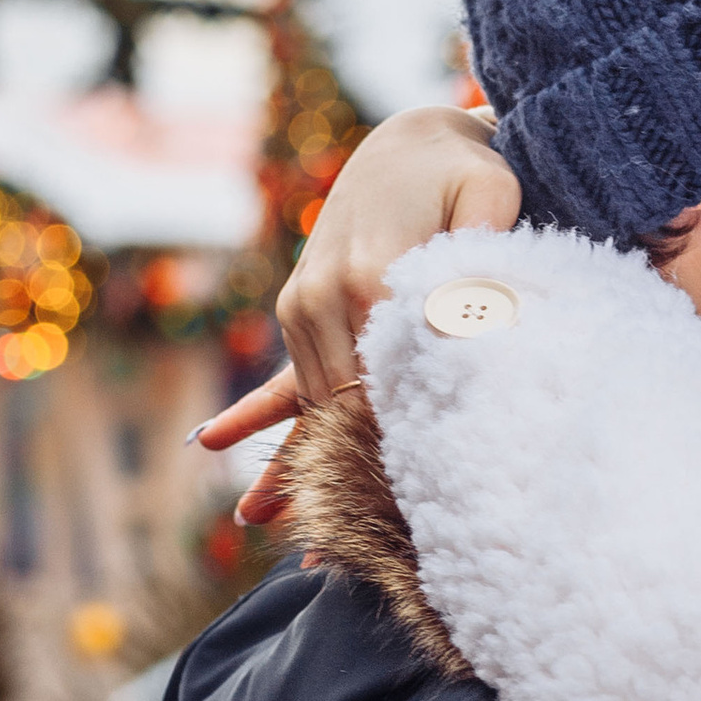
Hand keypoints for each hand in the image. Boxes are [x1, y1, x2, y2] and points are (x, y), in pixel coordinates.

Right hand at [193, 106, 523, 522]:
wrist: (412, 140)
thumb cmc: (466, 171)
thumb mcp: (488, 197)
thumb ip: (480, 249)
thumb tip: (459, 318)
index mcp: (376, 277)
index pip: (393, 384)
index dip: (410, 447)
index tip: (425, 509)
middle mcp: (329, 297)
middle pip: (348, 407)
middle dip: (360, 482)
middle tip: (377, 560)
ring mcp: (306, 306)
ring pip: (313, 405)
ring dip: (308, 475)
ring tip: (312, 552)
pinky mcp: (300, 310)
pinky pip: (280, 377)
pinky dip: (256, 420)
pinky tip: (212, 447)